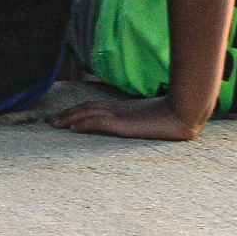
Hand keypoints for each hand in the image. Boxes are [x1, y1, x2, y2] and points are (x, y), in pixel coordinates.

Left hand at [51, 95, 204, 140]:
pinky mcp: (124, 123)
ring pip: (89, 113)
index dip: (79, 110)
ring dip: (70, 118)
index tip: (66, 116)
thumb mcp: (155, 118)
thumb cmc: (175, 116)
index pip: (96, 106)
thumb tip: (141, 124)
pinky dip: (84, 124)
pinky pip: (99, 122)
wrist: (184, 111)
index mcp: (125, 108)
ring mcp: (120, 115)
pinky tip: (73, 129)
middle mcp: (119, 108)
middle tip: (52, 121)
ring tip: (56, 124)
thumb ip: (144, 120)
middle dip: (69, 113)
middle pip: (87, 107)